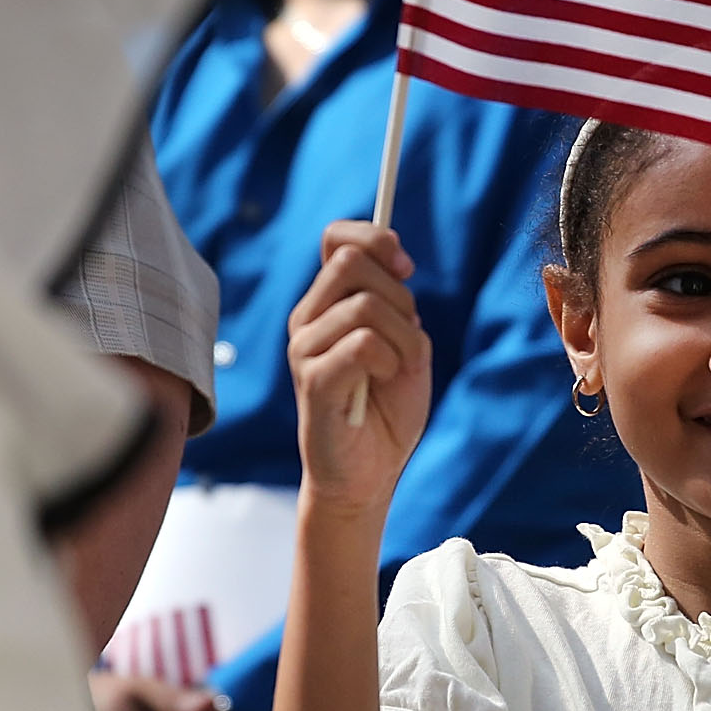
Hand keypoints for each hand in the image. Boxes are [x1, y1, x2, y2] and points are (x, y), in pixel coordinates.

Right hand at [288, 221, 432, 517]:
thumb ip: (397, 303)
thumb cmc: (386, 410)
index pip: (337, 238)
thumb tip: (396, 261)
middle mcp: (307, 319)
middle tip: (405, 339)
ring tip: (395, 370)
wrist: (369, 473)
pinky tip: (383, 383)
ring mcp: (304, 348)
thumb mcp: (405, 344)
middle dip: (400, 297)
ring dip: (403, 338)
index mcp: (326, 303)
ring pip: (366, 304)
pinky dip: (391, 361)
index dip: (376, 238)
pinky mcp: (313, 380)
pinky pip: (364, 343)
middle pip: (353, 262)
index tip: (406, 266)